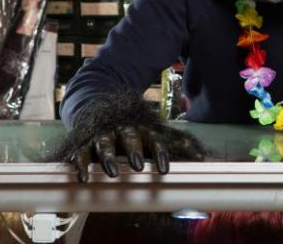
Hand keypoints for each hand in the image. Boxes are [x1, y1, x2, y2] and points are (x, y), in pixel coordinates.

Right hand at [53, 91, 205, 182]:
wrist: (98, 103)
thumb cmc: (132, 128)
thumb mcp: (152, 133)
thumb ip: (175, 145)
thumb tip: (202, 157)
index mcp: (141, 128)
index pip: (153, 139)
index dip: (160, 154)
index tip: (165, 170)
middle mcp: (122, 129)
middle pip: (129, 137)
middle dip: (135, 151)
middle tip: (140, 166)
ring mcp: (102, 134)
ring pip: (104, 143)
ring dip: (108, 157)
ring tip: (113, 173)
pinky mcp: (83, 141)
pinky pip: (80, 152)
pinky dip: (81, 164)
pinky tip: (83, 178)